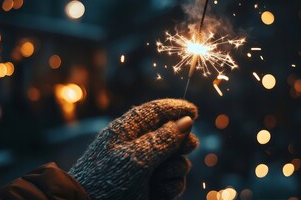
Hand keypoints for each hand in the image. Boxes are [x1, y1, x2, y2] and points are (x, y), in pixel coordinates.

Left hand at [68, 98, 198, 199]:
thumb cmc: (106, 182)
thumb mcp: (135, 158)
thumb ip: (163, 139)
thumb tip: (187, 121)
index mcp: (128, 131)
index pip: (155, 111)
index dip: (176, 108)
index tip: (195, 111)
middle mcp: (139, 146)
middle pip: (172, 134)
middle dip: (182, 141)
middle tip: (187, 146)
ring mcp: (147, 168)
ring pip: (177, 160)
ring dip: (175, 168)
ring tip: (159, 178)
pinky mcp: (152, 187)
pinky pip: (175, 181)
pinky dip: (171, 186)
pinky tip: (158, 191)